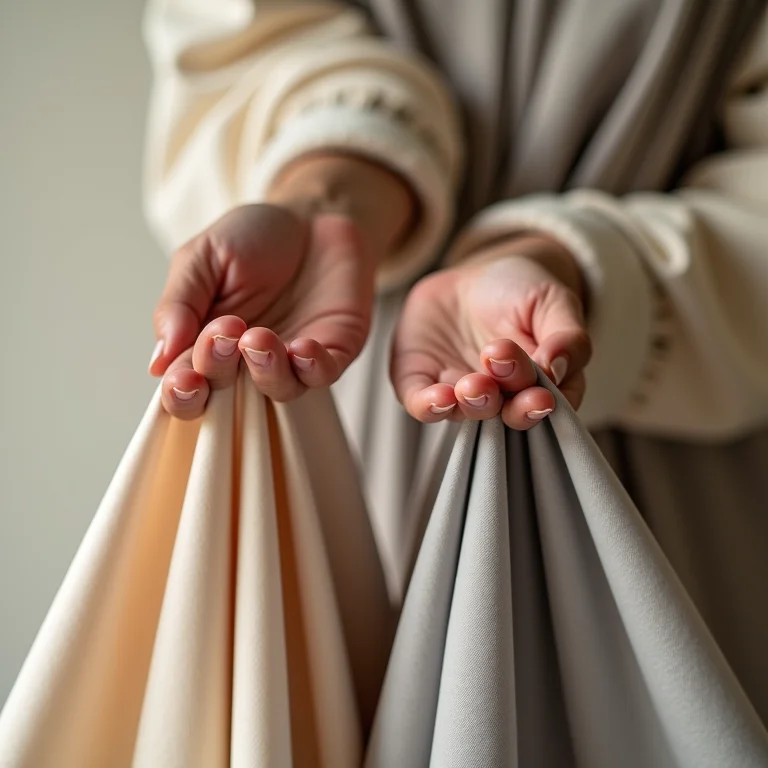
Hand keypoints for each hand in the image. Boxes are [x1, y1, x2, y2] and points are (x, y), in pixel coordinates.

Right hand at [150, 153, 414, 418]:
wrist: (311, 213)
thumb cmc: (253, 237)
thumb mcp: (203, 256)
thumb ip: (179, 303)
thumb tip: (159, 361)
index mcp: (207, 346)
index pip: (188, 388)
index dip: (183, 393)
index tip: (183, 378)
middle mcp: (248, 364)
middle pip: (229, 399)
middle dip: (220, 374)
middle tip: (222, 336)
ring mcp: (292, 361)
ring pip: (279, 390)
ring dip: (267, 370)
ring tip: (257, 336)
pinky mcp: (332, 351)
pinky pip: (324, 373)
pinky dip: (313, 366)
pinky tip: (302, 346)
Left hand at [390, 235, 591, 429]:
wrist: (466, 280)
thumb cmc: (519, 292)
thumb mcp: (553, 300)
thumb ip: (567, 336)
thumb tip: (556, 369)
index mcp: (543, 383)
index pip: (549, 404)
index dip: (543, 401)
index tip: (542, 385)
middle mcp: (504, 397)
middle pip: (510, 412)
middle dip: (509, 403)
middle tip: (499, 373)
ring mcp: (464, 395)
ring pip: (469, 411)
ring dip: (472, 403)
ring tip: (471, 385)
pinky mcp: (425, 385)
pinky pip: (424, 405)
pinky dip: (429, 406)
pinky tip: (438, 397)